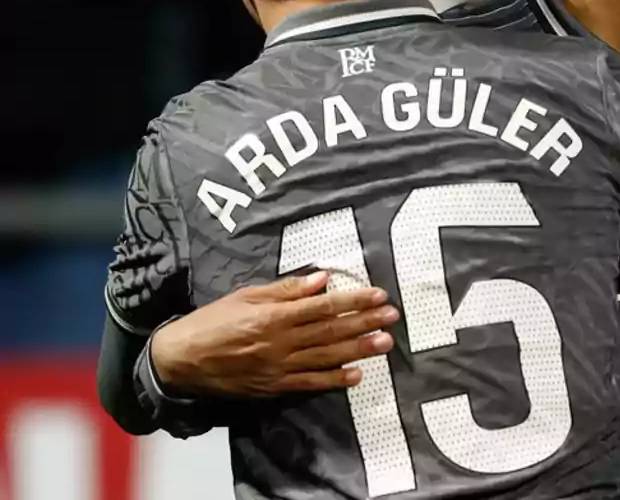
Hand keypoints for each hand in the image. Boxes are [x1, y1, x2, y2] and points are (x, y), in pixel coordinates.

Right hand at [151, 272, 399, 396]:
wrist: (181, 360)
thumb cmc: (212, 321)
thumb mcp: (246, 296)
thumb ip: (285, 290)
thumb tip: (322, 279)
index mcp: (274, 316)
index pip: (323, 306)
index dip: (353, 300)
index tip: (378, 295)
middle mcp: (280, 342)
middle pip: (331, 331)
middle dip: (364, 322)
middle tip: (392, 316)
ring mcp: (278, 367)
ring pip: (326, 357)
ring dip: (358, 350)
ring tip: (384, 343)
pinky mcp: (274, 386)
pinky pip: (309, 383)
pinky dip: (333, 380)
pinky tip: (356, 376)